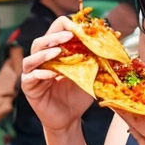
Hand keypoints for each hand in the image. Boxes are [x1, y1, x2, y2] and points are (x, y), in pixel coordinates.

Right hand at [21, 17, 93, 131]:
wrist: (70, 118)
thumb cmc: (78, 94)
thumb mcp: (90, 73)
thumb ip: (97, 56)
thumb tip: (116, 35)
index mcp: (54, 53)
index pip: (53, 33)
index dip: (64, 27)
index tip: (78, 27)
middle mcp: (40, 60)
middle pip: (40, 42)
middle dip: (54, 36)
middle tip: (68, 35)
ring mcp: (32, 74)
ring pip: (31, 57)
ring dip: (44, 52)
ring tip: (58, 50)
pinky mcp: (29, 88)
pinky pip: (30, 77)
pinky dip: (41, 74)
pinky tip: (52, 74)